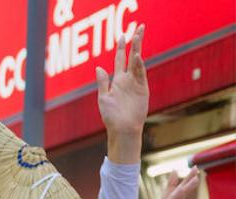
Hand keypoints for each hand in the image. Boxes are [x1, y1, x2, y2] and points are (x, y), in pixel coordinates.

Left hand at [96, 25, 146, 161]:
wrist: (122, 128)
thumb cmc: (111, 116)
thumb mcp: (103, 98)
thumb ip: (102, 82)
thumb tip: (99, 67)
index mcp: (116, 81)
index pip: (119, 60)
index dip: (121, 48)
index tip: (122, 35)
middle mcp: (127, 79)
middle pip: (132, 56)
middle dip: (135, 42)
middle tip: (139, 27)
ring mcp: (136, 83)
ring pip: (138, 62)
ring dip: (138, 49)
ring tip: (138, 35)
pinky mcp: (142, 89)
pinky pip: (141, 74)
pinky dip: (139, 65)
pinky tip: (136, 56)